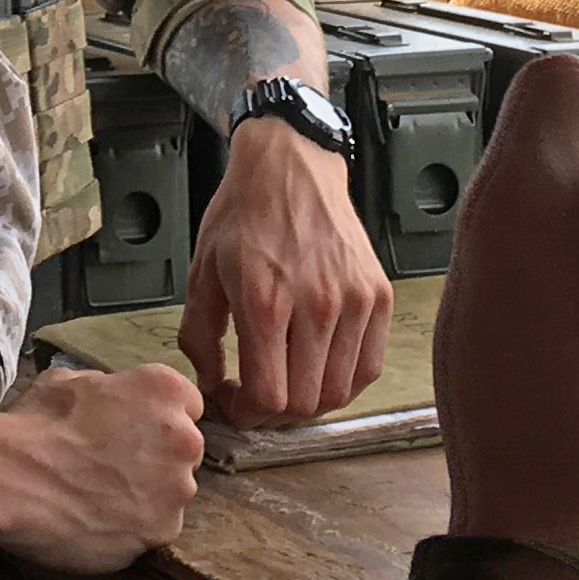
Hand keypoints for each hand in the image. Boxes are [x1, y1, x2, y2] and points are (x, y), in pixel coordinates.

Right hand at [0, 364, 207, 569]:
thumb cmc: (12, 427)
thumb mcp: (58, 381)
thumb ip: (96, 389)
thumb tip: (96, 392)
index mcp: (161, 387)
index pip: (185, 401)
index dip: (147, 420)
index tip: (119, 432)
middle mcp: (180, 435)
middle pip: (183, 451)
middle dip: (146, 460)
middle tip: (96, 467)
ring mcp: (170, 488)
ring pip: (167, 495)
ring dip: (136, 498)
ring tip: (81, 496)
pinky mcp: (152, 533)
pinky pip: (149, 533)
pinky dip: (123, 531)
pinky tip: (83, 521)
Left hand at [180, 118, 395, 426]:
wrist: (290, 166)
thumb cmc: (244, 214)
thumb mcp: (201, 272)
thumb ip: (199, 337)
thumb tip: (211, 384)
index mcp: (265, 301)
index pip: (268, 397)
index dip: (246, 413)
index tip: (234, 400)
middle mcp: (316, 305)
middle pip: (305, 403)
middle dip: (273, 413)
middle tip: (256, 396)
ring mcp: (355, 302)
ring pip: (339, 392)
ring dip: (308, 401)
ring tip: (286, 380)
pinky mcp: (378, 296)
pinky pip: (368, 367)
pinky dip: (343, 382)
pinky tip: (318, 368)